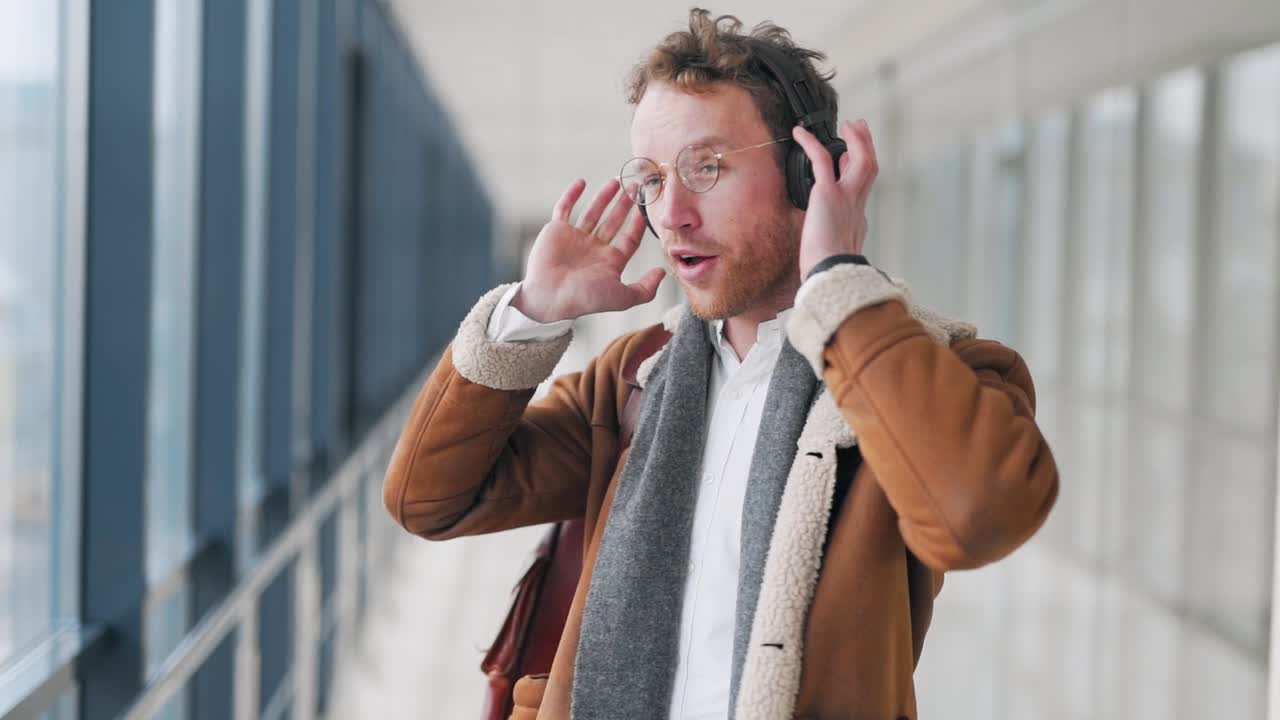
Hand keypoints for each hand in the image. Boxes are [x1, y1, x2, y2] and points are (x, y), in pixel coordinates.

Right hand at [515, 178, 666, 321]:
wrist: (549, 297)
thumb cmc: (585, 299)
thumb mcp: (622, 297)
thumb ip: (645, 288)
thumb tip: (662, 273)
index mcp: (610, 262)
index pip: (629, 238)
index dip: (638, 223)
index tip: (646, 207)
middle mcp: (594, 249)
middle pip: (613, 222)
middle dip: (624, 205)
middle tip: (634, 187)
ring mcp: (575, 238)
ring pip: (592, 212)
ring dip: (604, 197)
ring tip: (615, 182)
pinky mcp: (556, 231)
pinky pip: (564, 208)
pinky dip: (571, 195)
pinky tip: (581, 182)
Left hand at [791, 119, 877, 278]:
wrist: (831, 272)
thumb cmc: (828, 270)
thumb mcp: (833, 254)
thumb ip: (831, 245)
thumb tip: (820, 249)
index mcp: (856, 220)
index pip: (861, 188)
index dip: (857, 170)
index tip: (851, 158)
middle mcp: (856, 205)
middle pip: (869, 167)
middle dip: (866, 146)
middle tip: (860, 129)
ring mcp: (846, 196)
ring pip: (859, 158)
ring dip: (855, 138)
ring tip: (848, 124)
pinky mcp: (828, 192)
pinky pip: (821, 159)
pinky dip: (811, 143)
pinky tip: (800, 133)